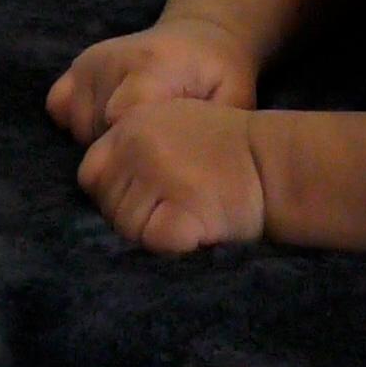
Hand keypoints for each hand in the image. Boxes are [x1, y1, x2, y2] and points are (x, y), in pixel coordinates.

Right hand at [45, 18, 256, 144]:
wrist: (201, 36)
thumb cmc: (220, 77)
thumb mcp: (232, 101)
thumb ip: (211, 132)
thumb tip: (191, 170)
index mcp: (152, 67)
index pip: (120, 120)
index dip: (134, 150)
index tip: (155, 160)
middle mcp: (114, 59)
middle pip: (97, 130)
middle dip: (121, 151)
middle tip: (151, 151)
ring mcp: (92, 61)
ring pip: (78, 125)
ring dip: (101, 140)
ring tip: (136, 135)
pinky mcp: (78, 65)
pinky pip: (59, 106)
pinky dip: (79, 122)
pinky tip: (109, 122)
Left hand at [77, 97, 267, 254]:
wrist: (275, 161)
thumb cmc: (229, 149)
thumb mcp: (174, 123)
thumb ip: (134, 146)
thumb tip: (98, 186)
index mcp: (131, 124)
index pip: (90, 174)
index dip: (116, 193)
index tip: (150, 196)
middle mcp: (137, 145)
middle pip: (107, 206)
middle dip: (135, 216)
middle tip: (175, 206)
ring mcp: (157, 174)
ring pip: (128, 228)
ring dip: (155, 231)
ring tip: (191, 211)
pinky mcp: (181, 205)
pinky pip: (155, 241)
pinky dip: (176, 242)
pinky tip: (198, 226)